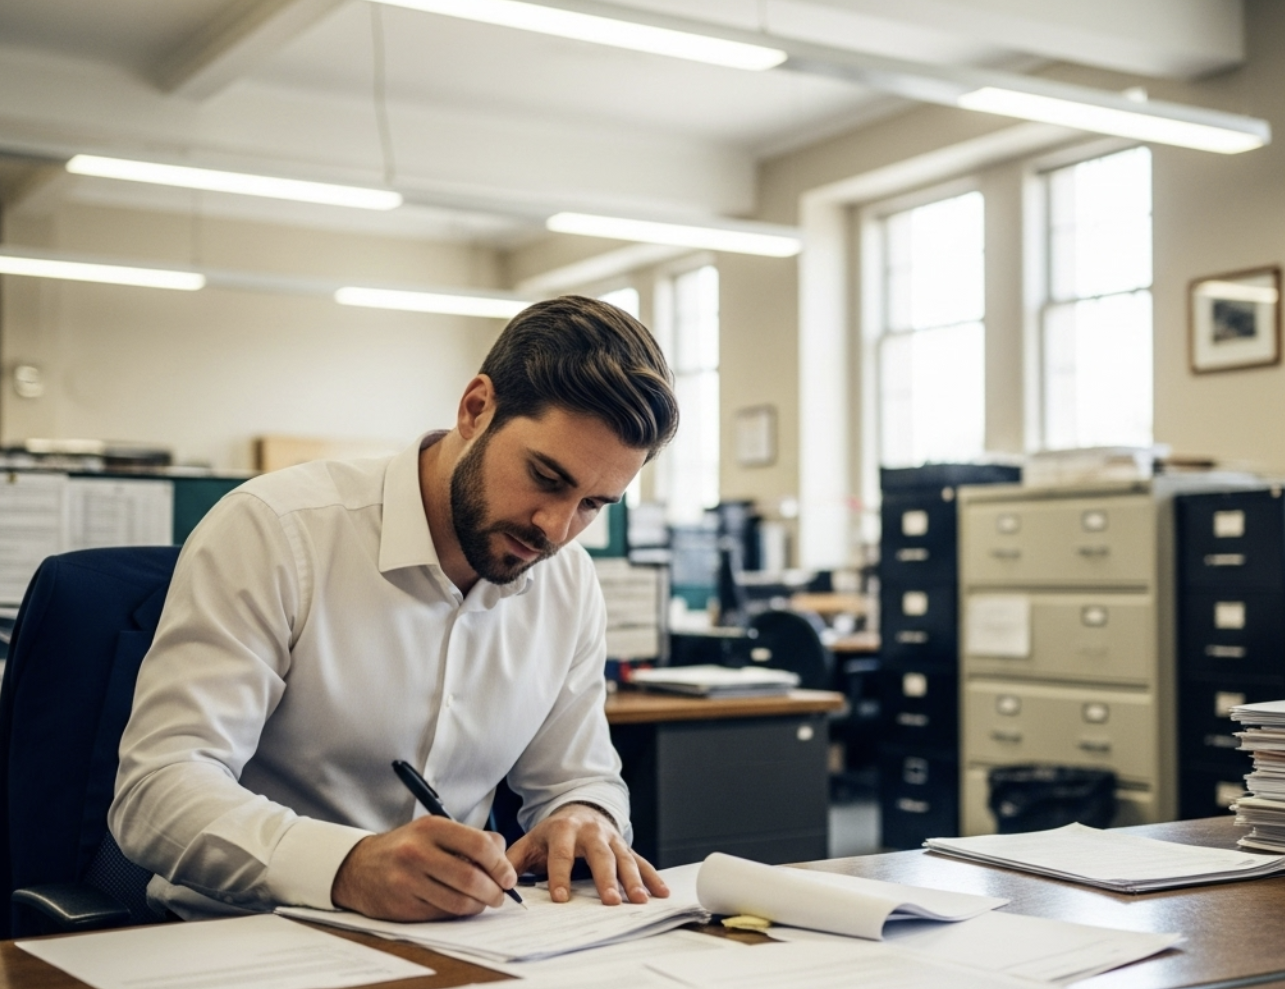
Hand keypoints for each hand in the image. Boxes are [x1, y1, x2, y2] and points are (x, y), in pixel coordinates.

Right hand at [331, 816, 516, 919]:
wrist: (358, 867)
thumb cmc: (406, 847)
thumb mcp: (434, 830)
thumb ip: (470, 839)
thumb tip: (503, 858)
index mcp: (431, 827)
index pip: (478, 845)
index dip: (500, 864)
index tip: (509, 877)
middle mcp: (417, 852)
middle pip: (471, 877)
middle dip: (494, 891)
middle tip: (500, 896)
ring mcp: (407, 881)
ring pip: (458, 902)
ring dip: (478, 906)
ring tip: (483, 902)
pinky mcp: (401, 906)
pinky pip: (441, 914)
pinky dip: (457, 913)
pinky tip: (459, 906)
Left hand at [506, 803, 668, 905]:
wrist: (579, 808)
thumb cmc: (552, 833)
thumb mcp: (530, 841)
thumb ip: (513, 860)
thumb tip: (498, 882)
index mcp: (563, 830)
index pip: (561, 854)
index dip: (560, 876)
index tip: (560, 898)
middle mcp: (590, 832)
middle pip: (600, 855)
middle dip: (606, 879)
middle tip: (611, 901)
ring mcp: (611, 838)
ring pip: (624, 858)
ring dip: (634, 880)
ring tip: (640, 900)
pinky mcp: (624, 846)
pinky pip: (641, 861)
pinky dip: (652, 876)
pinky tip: (661, 893)